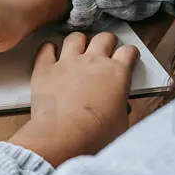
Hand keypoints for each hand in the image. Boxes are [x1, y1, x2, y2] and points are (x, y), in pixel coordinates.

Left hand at [10, 31, 139, 167]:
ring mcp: (68, 62)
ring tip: (78, 49)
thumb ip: (121, 105)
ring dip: (79, 41)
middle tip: (104, 50)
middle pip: (104, 38)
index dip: (129, 53)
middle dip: (106, 42)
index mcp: (117, 73)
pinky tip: (51, 54)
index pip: (128, 51)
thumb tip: (119, 106)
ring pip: (75, 38)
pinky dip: (49, 49)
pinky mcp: (45, 68)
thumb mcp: (122, 122)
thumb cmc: (96, 134)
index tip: (127, 57)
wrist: (65, 137)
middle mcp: (93, 61)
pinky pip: (46, 48)